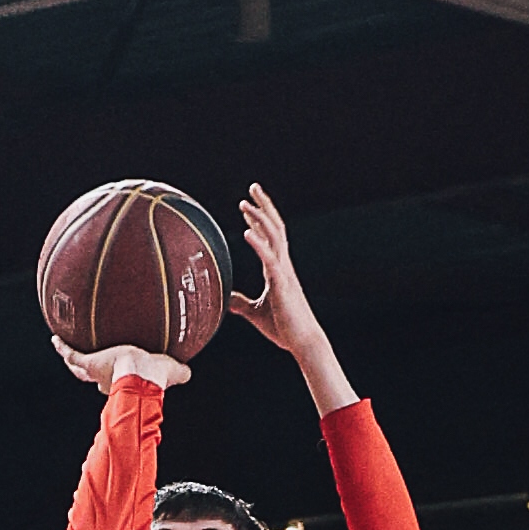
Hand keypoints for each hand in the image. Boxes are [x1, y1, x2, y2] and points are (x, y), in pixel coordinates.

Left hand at [229, 181, 342, 399]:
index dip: (260, 218)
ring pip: (274, 237)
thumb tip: (226, 300)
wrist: (302, 342)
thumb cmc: (283, 328)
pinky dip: (258, 244)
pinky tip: (247, 232)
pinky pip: (269, 259)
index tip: (248, 204)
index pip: (270, 236)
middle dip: (264, 206)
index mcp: (277, 269)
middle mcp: (282, 265)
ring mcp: (283, 272)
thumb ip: (241, 303)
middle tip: (253, 187)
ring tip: (244, 203)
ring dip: (259, 218)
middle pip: (275, 227)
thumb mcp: (255, 313)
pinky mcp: (281, 284)